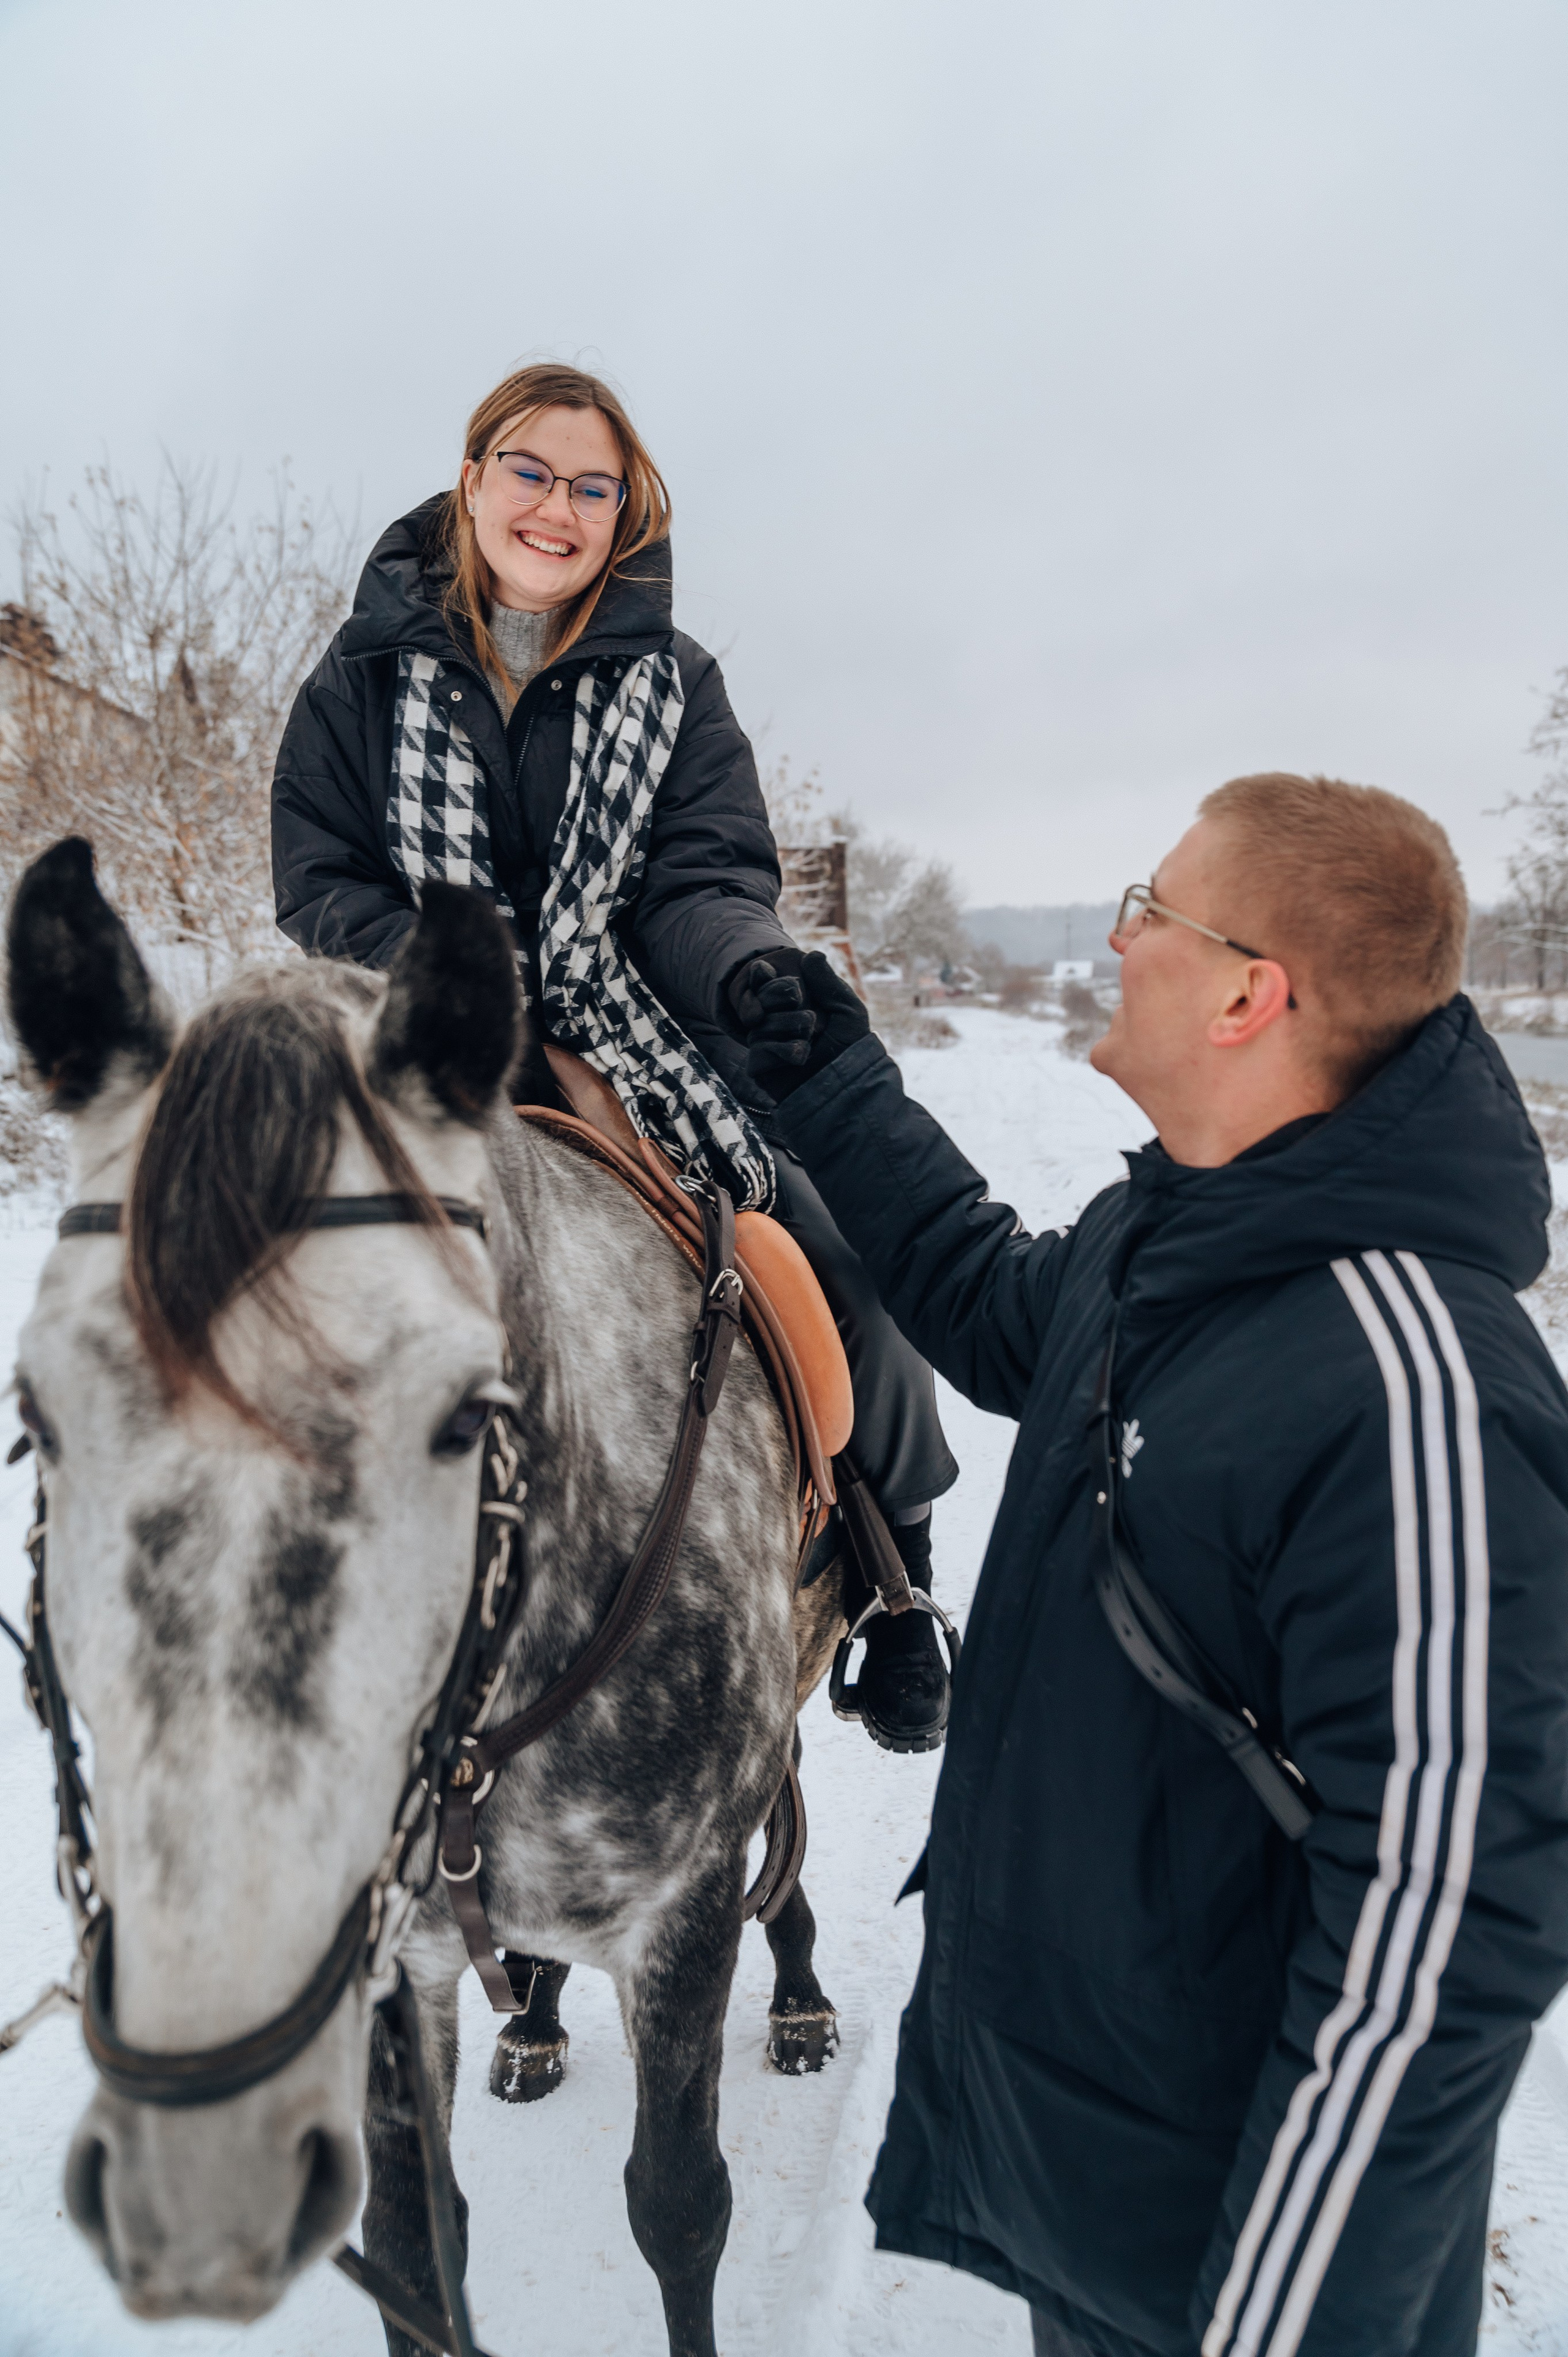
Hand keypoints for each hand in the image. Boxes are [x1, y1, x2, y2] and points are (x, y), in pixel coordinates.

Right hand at [734, 949, 869, 1097]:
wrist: (846, 1083)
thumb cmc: (850, 1047)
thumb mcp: (846, 1009)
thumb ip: (827, 981)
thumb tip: (812, 955)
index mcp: (791, 1005)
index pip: (764, 981)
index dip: (764, 975)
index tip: (771, 972)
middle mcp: (774, 1023)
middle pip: (761, 997)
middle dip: (785, 1000)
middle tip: (810, 1018)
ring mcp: (765, 1044)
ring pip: (761, 1024)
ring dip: (792, 1028)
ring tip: (811, 1042)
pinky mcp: (759, 1066)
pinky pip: (759, 1049)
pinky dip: (783, 1050)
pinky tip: (801, 1057)